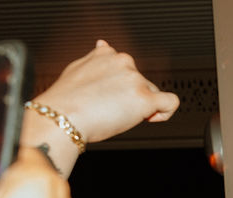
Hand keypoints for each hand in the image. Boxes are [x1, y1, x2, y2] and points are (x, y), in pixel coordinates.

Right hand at [31, 40, 179, 144]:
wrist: (62, 117)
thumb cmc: (66, 101)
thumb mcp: (77, 69)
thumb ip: (95, 58)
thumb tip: (103, 44)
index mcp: (108, 54)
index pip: (127, 69)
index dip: (122, 87)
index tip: (109, 99)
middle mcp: (124, 62)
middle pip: (142, 82)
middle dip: (132, 98)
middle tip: (110, 111)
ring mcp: (135, 79)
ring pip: (152, 93)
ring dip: (142, 107)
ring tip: (118, 116)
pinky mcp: (144, 98)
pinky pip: (170, 102)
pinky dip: (165, 112)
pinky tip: (150, 118)